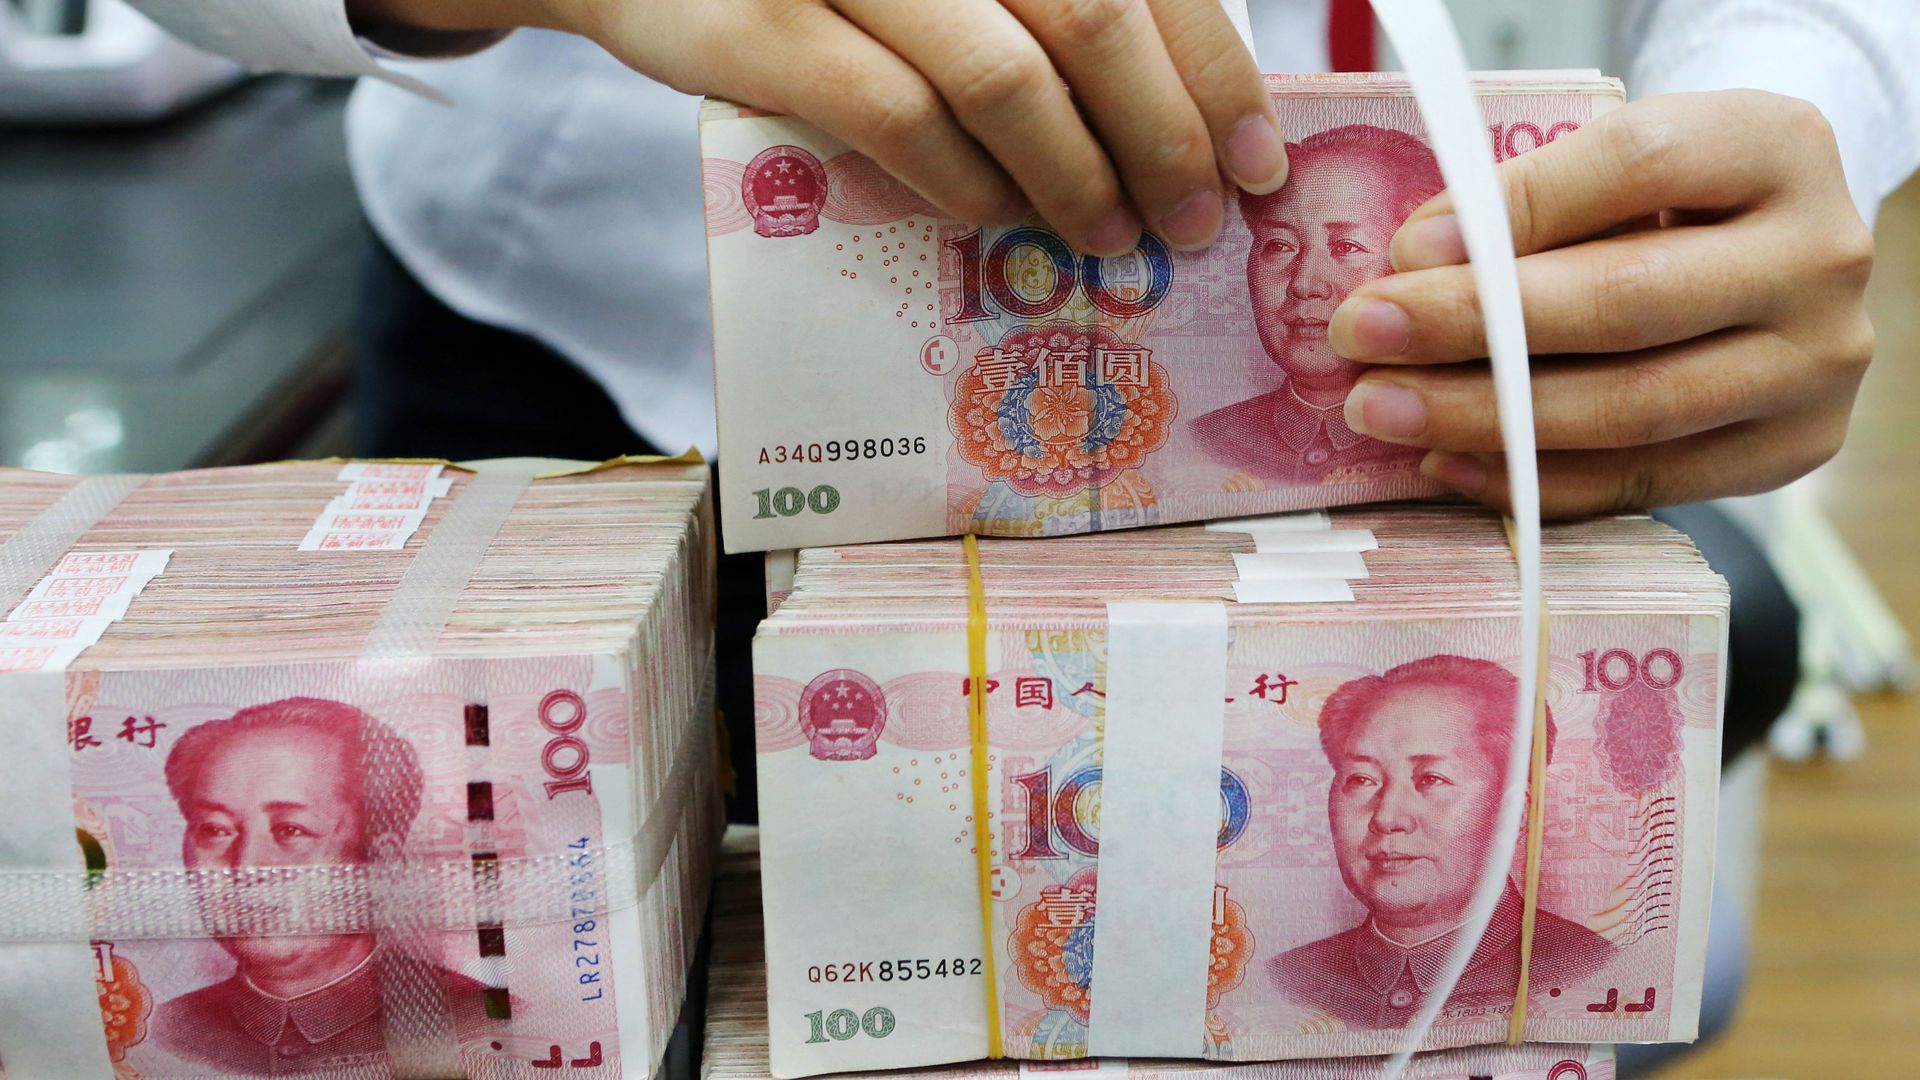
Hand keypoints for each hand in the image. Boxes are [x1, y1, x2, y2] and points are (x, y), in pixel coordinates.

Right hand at [350, 0, 1286, 255]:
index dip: (1216, 71)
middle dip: (1165, 140)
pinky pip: (900, 119)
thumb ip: (1042, 7)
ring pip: (1008, 74)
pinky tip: (999, 223)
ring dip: (1078, 178)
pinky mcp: (770, 25)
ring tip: (1114, 241)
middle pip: (1098, 18)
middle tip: (1195, 224)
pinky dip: (965, 184)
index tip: (1256, 162)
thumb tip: (1178, 106)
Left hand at [1327, 90, 1875, 516]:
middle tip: (1364, 338)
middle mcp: (1819, 258)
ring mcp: (1815, 365)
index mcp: (1777, 148)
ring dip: (1485, 417)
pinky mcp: (1791, 450)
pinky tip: (1444, 462)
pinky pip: (1641, 482)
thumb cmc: (1668, 202)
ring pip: (1633, 408)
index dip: (1513, 212)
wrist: (1770, 258)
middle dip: (1474, 327)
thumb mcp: (1619, 163)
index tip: (1405, 250)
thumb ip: (1534, 201)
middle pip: (1628, 302)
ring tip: (1383, 409)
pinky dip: (1530, 479)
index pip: (1635, 166)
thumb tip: (1414, 265)